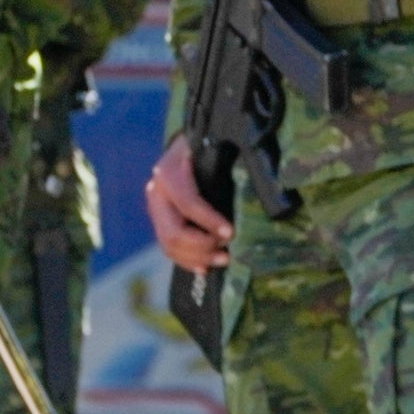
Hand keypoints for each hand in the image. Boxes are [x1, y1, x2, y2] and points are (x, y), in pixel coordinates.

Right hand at [146, 139, 233, 273]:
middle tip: (227, 254)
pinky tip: (204, 267)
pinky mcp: (160, 221)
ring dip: (196, 258)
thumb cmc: (208, 146)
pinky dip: (187, 260)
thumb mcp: (215, 149)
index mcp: (169, 172)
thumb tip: (258, 189)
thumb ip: (228, 166)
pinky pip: (169, 248)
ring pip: (169, 244)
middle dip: (202, 247)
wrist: (187, 146)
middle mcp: (156, 192)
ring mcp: (155, 209)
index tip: (231, 233)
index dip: (209, 221)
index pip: (188, 203)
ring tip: (223, 260)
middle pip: (173, 232)